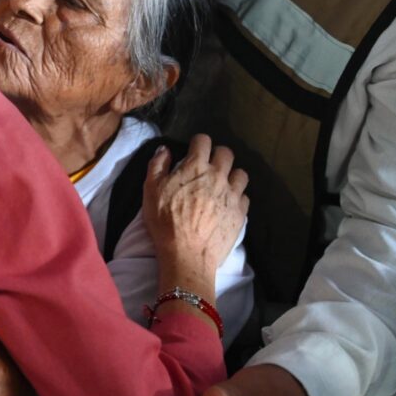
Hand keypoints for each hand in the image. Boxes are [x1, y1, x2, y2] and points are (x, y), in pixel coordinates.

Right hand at [143, 134, 248, 300]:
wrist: (187, 255)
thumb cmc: (165, 221)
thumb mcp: (151, 190)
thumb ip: (158, 165)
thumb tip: (165, 149)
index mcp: (196, 167)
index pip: (203, 141)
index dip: (197, 142)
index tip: (193, 149)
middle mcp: (218, 176)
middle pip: (226, 153)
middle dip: (217, 154)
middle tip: (208, 164)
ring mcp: (232, 195)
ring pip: (241, 174)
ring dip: (231, 174)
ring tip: (222, 183)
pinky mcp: (240, 213)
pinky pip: (245, 197)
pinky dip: (237, 196)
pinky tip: (227, 203)